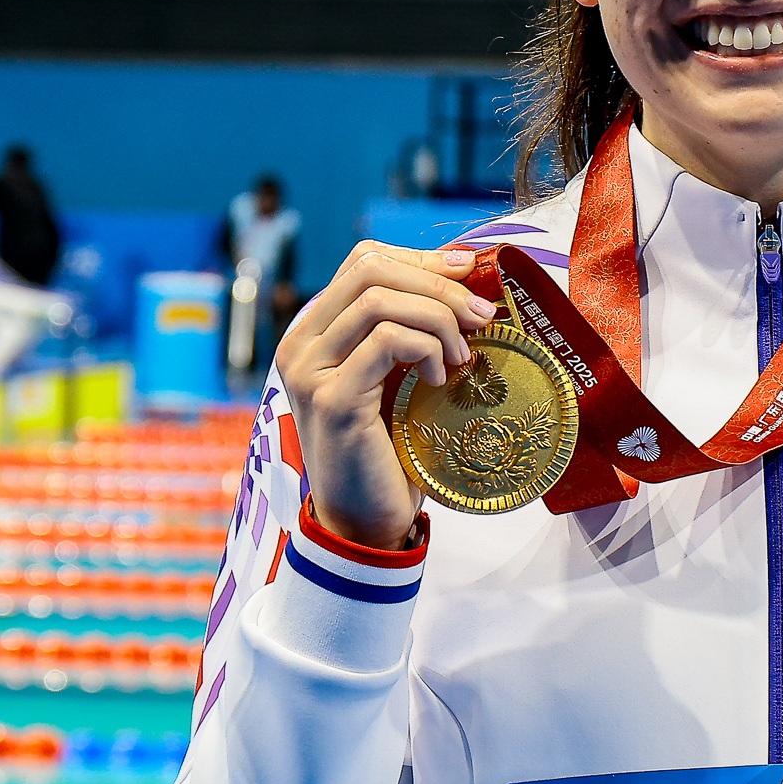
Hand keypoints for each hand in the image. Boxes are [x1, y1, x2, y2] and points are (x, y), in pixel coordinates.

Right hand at [274, 242, 497, 550]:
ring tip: (462, 357)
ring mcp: (310, 371)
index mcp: (315, 333)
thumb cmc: (391, 452)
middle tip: (481, 316)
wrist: (366, 524)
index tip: (470, 273)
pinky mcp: (331, 400)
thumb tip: (467, 277)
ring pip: (378, 299)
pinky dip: (426, 348)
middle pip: (371, 270)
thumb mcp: (401, 377)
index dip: (421, 259)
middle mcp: (301, 345)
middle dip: (438, 285)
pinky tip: (440, 379)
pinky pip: (385, 340)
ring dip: (438, 319)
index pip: (363, 261)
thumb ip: (413, 331)